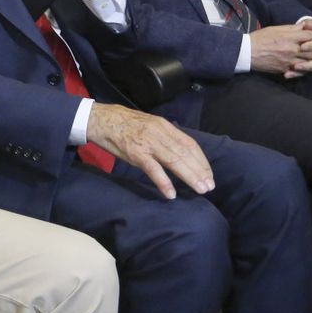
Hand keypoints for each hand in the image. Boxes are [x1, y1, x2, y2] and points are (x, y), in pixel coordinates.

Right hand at [87, 103, 212, 198]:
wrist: (102, 119)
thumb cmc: (125, 124)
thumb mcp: (150, 125)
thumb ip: (165, 137)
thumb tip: (180, 151)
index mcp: (165, 126)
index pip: (190, 144)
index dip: (201, 160)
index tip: (209, 174)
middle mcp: (159, 133)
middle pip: (185, 154)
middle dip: (199, 171)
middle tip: (209, 186)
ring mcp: (148, 143)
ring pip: (174, 161)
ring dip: (189, 177)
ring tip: (199, 189)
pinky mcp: (135, 153)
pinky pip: (153, 169)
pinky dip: (163, 181)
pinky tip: (171, 193)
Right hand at [248, 24, 311, 77]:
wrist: (246, 52)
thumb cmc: (261, 38)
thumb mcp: (277, 29)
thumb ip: (292, 29)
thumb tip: (305, 27)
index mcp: (290, 37)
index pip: (311, 36)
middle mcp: (292, 49)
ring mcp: (289, 61)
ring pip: (310, 61)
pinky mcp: (284, 69)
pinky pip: (300, 71)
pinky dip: (311, 70)